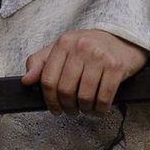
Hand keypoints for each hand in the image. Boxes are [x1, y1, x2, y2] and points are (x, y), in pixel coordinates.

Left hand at [23, 29, 145, 113]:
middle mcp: (81, 48)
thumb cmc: (90, 47)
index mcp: (64, 43)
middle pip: (65, 90)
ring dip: (85, 110)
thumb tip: (26, 80)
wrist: (123, 39)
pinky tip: (99, 108)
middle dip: (67, 107)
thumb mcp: (63, 49)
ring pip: (84, 97)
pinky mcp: (116, 67)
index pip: (48, 79)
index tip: (55, 109)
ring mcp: (100, 57)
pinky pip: (104, 98)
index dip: (49, 100)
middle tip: (72, 111)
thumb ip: (40, 62)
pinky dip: (100, 110)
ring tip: (86, 108)